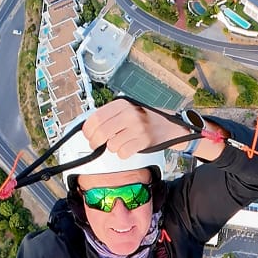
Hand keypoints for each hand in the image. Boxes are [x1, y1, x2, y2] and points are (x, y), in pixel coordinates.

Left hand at [81, 100, 223, 161]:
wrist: (170, 126)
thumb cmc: (146, 119)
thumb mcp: (127, 110)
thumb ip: (110, 116)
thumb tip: (89, 128)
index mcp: (122, 104)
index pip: (96, 117)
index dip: (88, 129)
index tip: (87, 135)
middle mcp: (129, 114)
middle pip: (101, 132)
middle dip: (95, 142)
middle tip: (96, 145)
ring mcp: (137, 127)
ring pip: (111, 145)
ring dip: (112, 148)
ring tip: (120, 143)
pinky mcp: (143, 140)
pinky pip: (123, 152)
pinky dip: (122, 153)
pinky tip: (127, 148)